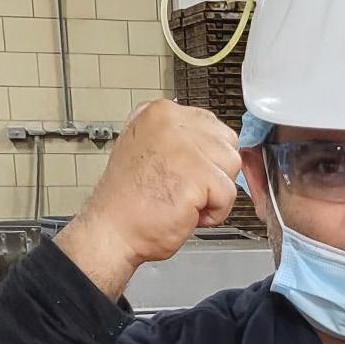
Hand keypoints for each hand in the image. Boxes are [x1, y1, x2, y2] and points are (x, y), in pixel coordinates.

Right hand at [57, 99, 240, 297]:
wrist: (113, 231)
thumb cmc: (129, 202)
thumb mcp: (150, 150)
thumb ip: (181, 139)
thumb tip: (212, 143)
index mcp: (159, 112)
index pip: (213, 126)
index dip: (207, 158)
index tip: (184, 173)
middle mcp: (171, 122)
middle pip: (227, 144)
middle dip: (215, 173)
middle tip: (184, 189)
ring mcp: (184, 146)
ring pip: (231, 167)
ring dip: (215, 192)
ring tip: (184, 200)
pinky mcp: (197, 174)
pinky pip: (228, 194)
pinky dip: (215, 212)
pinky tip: (187, 212)